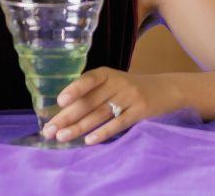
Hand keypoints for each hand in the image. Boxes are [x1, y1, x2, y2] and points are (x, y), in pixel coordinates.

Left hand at [41, 68, 183, 144]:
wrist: (165, 89)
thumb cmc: (130, 88)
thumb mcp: (113, 83)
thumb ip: (93, 92)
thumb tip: (63, 111)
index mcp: (107, 74)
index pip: (88, 80)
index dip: (74, 89)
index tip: (59, 102)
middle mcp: (118, 83)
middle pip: (90, 101)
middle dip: (67, 117)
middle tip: (49, 130)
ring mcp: (130, 97)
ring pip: (100, 114)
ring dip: (79, 127)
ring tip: (62, 138)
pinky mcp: (140, 111)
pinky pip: (118, 123)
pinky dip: (102, 133)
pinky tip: (89, 141)